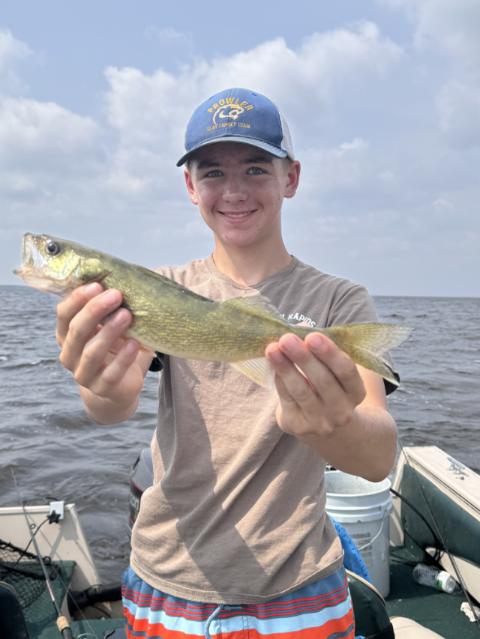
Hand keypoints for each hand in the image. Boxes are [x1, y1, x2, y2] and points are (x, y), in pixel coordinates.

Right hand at [56, 283, 147, 418]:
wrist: (120, 387)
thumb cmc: (114, 347)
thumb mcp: (108, 326)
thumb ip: (109, 308)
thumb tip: (121, 276)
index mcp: (66, 335)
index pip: (63, 314)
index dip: (77, 299)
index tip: (97, 284)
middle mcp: (69, 354)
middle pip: (76, 330)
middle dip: (95, 310)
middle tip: (116, 295)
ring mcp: (84, 374)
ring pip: (91, 352)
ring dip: (109, 331)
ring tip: (127, 315)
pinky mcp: (102, 389)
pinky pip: (111, 373)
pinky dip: (123, 358)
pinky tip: (135, 344)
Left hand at [265, 332, 365, 439]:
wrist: (328, 428)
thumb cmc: (330, 387)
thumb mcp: (334, 371)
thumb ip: (321, 350)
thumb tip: (299, 327)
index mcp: (357, 392)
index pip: (346, 371)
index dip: (330, 353)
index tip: (312, 336)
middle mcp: (342, 411)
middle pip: (323, 381)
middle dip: (303, 358)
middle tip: (287, 338)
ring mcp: (320, 422)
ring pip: (301, 391)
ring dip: (285, 367)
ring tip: (272, 349)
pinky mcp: (297, 426)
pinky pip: (286, 398)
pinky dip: (279, 379)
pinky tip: (272, 363)